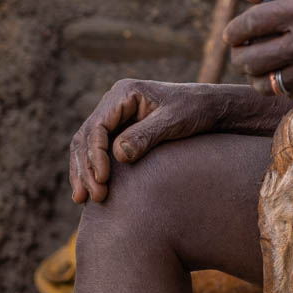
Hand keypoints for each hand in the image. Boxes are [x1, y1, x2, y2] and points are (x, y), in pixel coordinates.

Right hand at [69, 80, 238, 204]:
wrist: (210, 108)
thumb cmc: (195, 110)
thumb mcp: (175, 121)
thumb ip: (147, 135)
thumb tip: (118, 154)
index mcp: (124, 93)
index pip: (97, 126)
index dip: (95, 155)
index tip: (102, 180)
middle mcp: (113, 103)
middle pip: (86, 137)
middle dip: (85, 168)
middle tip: (92, 196)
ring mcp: (114, 117)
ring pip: (86, 146)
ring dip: (83, 172)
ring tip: (83, 199)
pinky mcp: (119, 131)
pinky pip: (97, 151)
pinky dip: (91, 170)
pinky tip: (89, 191)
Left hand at [223, 0, 292, 97]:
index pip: (253, 23)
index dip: (235, 29)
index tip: (231, 33)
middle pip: (252, 58)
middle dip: (238, 53)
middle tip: (240, 47)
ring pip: (265, 82)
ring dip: (252, 73)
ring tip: (255, 62)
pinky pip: (286, 92)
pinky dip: (276, 84)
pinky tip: (279, 70)